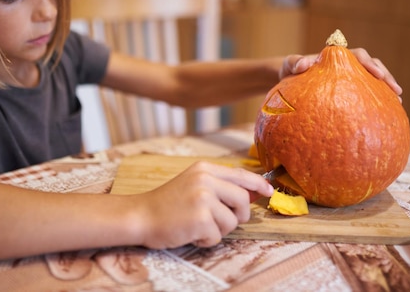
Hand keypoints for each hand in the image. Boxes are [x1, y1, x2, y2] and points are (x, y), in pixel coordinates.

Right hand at [135, 162, 272, 248]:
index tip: (269, 191)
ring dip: (218, 229)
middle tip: (220, 221)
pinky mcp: (200, 219)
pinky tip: (190, 233)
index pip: (240, 175)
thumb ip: (219, 186)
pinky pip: (217, 236)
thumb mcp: (192, 184)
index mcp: (204, 169)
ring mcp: (203, 199)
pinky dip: (206, 240)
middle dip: (238, 215)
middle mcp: (205, 180)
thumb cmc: (166, 203)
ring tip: (197, 225)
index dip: (258, 185)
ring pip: (232, 221)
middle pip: (242, 200)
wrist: (140, 215)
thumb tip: (251, 194)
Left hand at [279, 48, 402, 97]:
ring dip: (386, 89)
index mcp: (337, 57)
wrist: (289, 80)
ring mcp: (350, 78)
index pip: (358, 55)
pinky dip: (376, 101)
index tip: (377, 74)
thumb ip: (294, 62)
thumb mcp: (289, 65)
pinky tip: (385, 115)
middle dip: (386, 76)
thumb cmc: (289, 70)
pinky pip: (366, 94)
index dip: (369, 64)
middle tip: (396, 90)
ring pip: (373, 81)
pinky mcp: (350, 91)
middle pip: (372, 66)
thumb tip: (303, 65)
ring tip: (398, 103)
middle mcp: (347, 66)